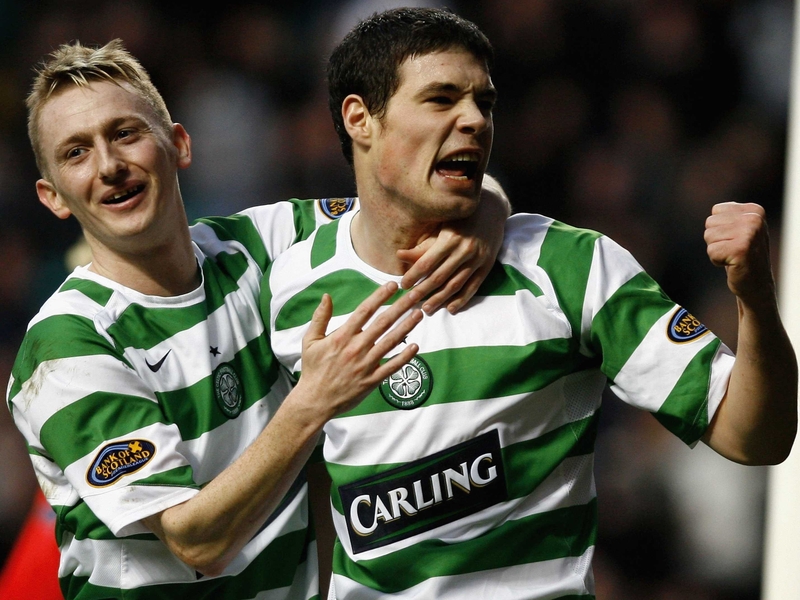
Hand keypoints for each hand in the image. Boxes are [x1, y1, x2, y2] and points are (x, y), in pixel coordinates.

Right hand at [295, 282, 422, 419]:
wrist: (315, 401)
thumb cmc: (313, 369)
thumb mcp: (310, 341)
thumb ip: (320, 317)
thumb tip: (326, 296)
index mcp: (342, 336)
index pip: (365, 310)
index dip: (380, 296)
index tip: (393, 285)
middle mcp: (356, 348)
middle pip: (383, 322)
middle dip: (401, 306)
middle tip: (415, 293)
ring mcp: (366, 364)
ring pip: (391, 342)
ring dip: (407, 326)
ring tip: (419, 314)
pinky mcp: (372, 380)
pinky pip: (392, 366)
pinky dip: (405, 357)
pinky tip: (415, 346)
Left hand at [397, 174, 509, 313]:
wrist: (492, 210)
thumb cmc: (460, 217)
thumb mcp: (441, 225)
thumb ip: (422, 245)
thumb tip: (398, 255)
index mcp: (449, 238)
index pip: (426, 263)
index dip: (413, 276)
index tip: (403, 285)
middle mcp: (464, 250)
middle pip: (439, 277)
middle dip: (423, 291)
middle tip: (409, 302)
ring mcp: (477, 259)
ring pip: (455, 284)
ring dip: (440, 299)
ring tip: (427, 309)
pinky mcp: (487, 265)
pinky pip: (473, 286)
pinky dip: (462, 299)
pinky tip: (450, 308)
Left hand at [704, 202, 774, 305]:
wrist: (756, 284)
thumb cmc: (743, 256)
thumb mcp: (740, 229)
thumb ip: (730, 216)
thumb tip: (716, 209)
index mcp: (755, 210)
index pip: (716, 210)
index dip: (719, 228)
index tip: (736, 239)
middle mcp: (754, 218)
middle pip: (710, 222)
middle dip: (716, 239)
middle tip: (733, 250)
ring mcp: (749, 233)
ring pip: (708, 236)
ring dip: (716, 250)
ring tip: (733, 256)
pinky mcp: (741, 249)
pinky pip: (711, 251)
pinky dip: (717, 260)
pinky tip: (732, 264)